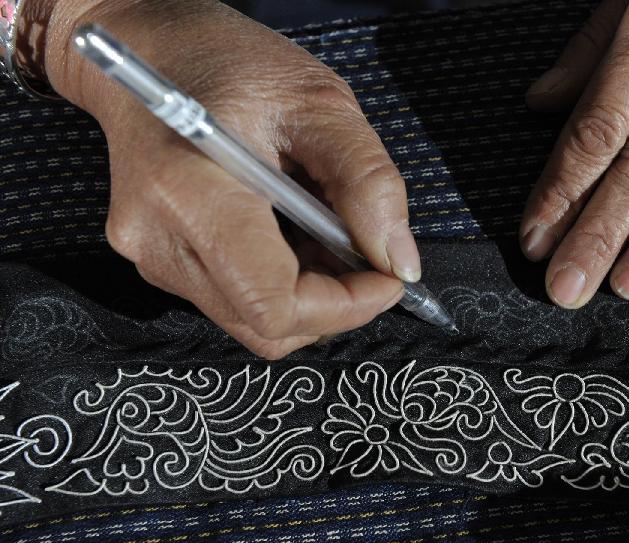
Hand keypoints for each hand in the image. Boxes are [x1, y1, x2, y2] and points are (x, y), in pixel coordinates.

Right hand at [37, 0, 418, 357]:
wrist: (151, 53)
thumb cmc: (229, 62)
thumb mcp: (320, 104)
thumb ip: (368, 182)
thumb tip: (398, 261)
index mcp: (189, 191)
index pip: (272, 302)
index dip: (344, 306)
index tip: (386, 278)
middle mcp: (158, 237)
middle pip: (263, 325)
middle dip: (332, 304)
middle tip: (365, 256)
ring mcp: (152, 255)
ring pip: (250, 320)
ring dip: (308, 295)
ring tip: (325, 234)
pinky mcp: (159, 259)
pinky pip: (232, 299)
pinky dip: (279, 283)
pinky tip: (294, 235)